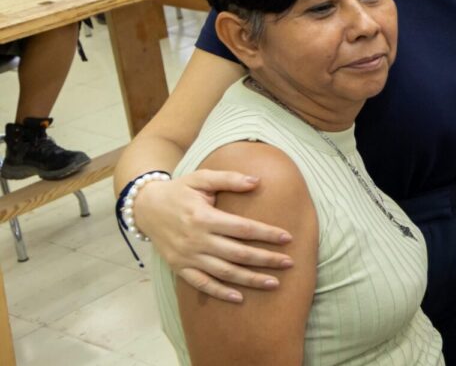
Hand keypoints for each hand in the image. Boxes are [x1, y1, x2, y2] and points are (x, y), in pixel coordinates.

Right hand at [133, 170, 294, 301]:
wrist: (145, 208)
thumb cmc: (179, 190)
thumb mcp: (201, 178)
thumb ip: (229, 179)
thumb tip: (257, 181)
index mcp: (204, 217)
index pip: (242, 229)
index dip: (266, 234)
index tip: (288, 238)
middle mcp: (196, 240)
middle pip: (238, 254)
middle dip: (266, 260)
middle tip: (289, 263)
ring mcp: (187, 257)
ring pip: (224, 272)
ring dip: (250, 279)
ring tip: (274, 283)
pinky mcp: (179, 268)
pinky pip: (201, 284)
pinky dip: (220, 292)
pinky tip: (239, 298)